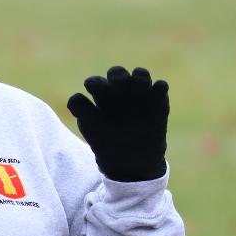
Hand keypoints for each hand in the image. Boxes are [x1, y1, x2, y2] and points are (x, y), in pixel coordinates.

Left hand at [66, 66, 168, 182]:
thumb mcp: (91, 129)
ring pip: (140, 75)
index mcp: (100, 96)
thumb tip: (75, 98)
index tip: (93, 92)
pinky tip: (157, 94)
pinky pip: (160, 87)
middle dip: (117, 76)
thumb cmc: (107, 143)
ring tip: (139, 91)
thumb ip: (82, 111)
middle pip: (117, 73)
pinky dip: (159, 88)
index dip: (94, 85)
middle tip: (118, 85)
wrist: (131, 161)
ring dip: (139, 78)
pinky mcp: (158, 101)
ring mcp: (139, 94)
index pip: (95, 83)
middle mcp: (119, 91)